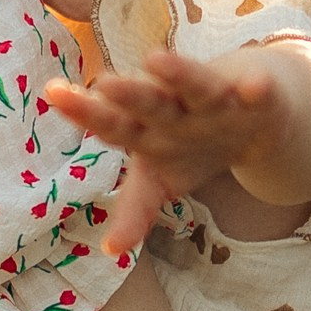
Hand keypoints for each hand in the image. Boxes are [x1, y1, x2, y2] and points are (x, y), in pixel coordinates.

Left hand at [47, 49, 292, 256]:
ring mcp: (215, 100)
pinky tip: (255, 86)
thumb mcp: (162, 178)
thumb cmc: (192, 146)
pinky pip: (257, 93)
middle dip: (129, 94)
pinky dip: (256, 89)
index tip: (53, 93)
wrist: (252, 120)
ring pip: (197, 85)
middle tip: (103, 83)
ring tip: (158, 61)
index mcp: (146, 127)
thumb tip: (110, 250)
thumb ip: (136, 209)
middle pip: (149, 101)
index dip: (85, 112)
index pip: (112, 122)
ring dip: (180, 75)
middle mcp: (175, 107)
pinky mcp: (256, 97)